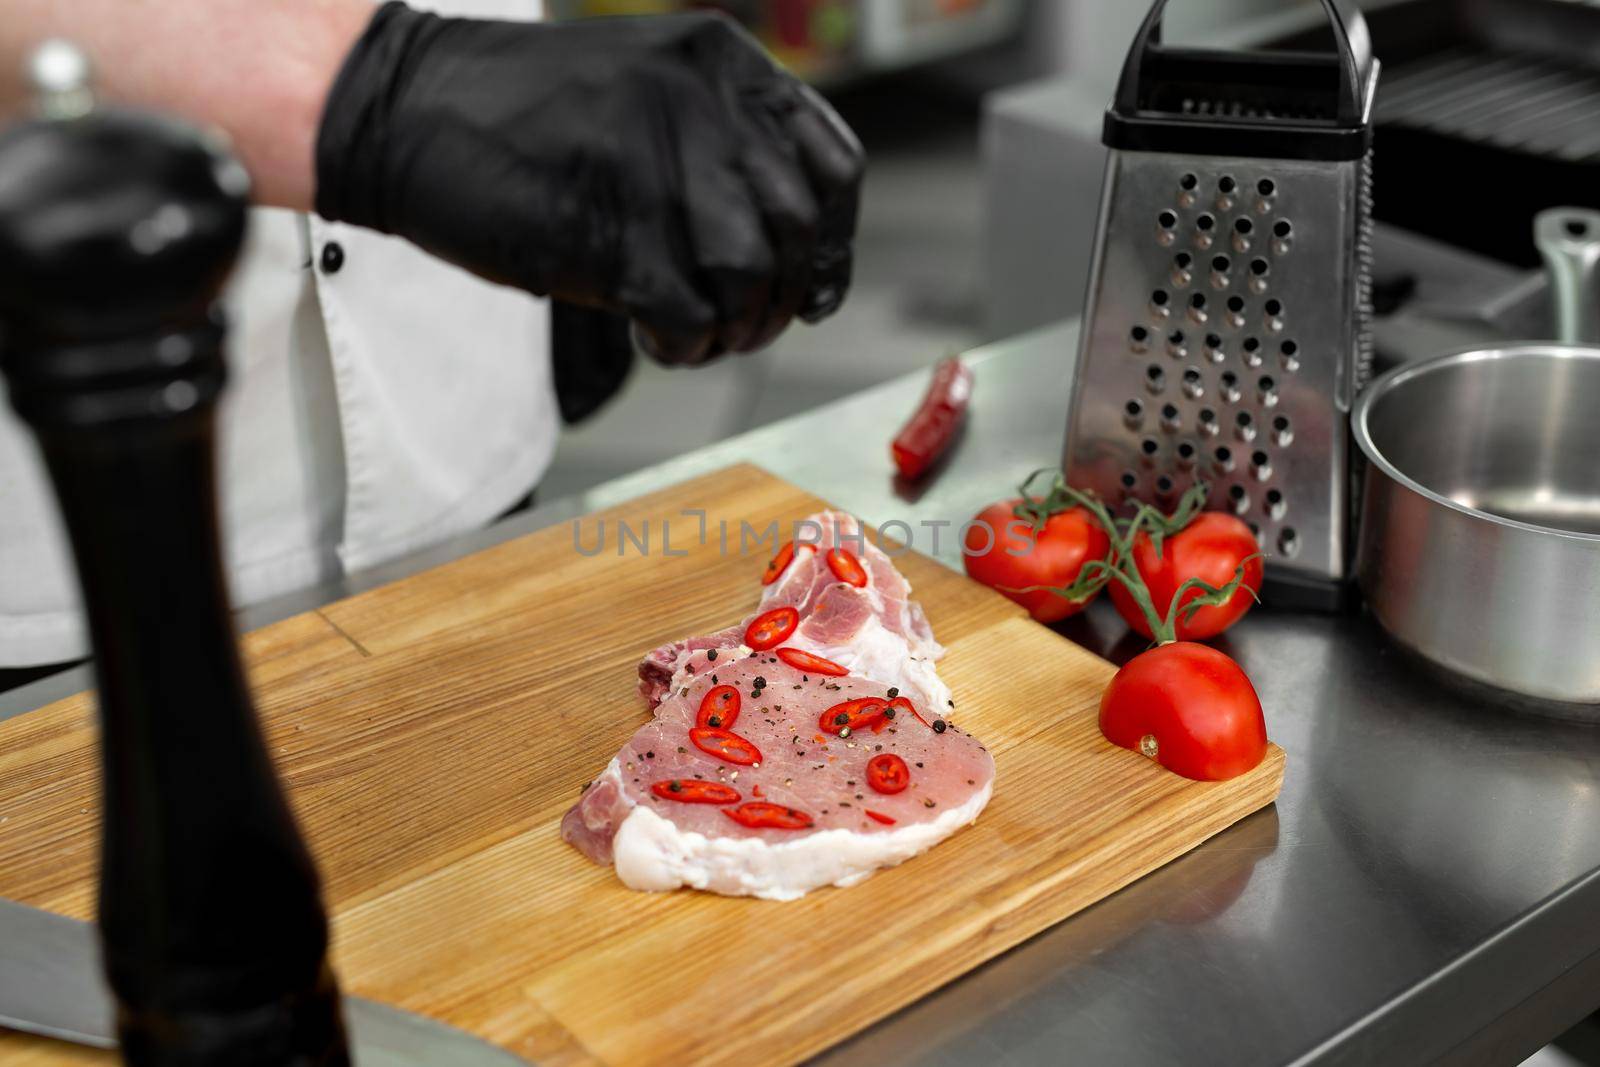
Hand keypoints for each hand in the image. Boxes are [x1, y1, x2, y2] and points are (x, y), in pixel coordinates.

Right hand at [315, 4, 863, 364]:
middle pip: (800, 231)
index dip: (835, 242)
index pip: (834, 166)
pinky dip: (686, 348)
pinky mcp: (610, 233)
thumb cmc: (517, 112)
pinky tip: (658, 343)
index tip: (815, 283)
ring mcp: (658, 167)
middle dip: (786, 297)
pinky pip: (691, 317)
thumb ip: (721, 145)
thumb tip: (791, 245)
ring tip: (698, 334)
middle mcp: (704, 107)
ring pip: (753, 277)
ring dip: (736, 327)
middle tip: (747, 323)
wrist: (400, 107)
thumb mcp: (645, 91)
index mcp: (722, 65)